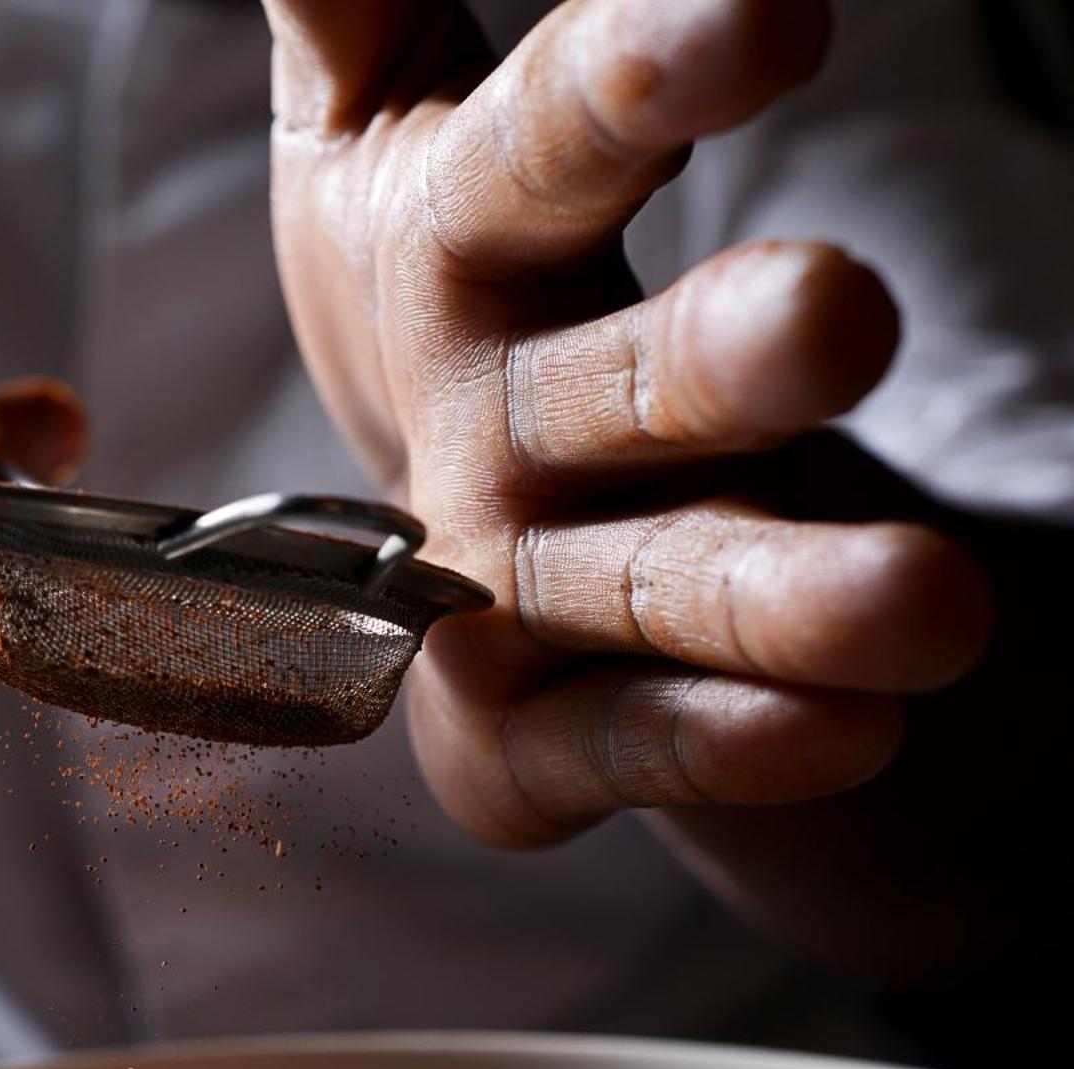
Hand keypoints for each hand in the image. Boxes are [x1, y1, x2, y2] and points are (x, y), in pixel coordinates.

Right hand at [262, 0, 992, 847]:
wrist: (434, 526)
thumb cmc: (461, 290)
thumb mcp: (388, 116)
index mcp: (451, 249)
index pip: (540, 156)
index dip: (637, 83)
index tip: (770, 17)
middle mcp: (474, 431)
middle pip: (599, 391)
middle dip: (711, 364)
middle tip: (844, 319)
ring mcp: (490, 604)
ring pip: (639, 590)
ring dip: (774, 602)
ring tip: (930, 611)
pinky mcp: (517, 743)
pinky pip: (625, 743)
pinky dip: (724, 746)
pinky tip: (852, 734)